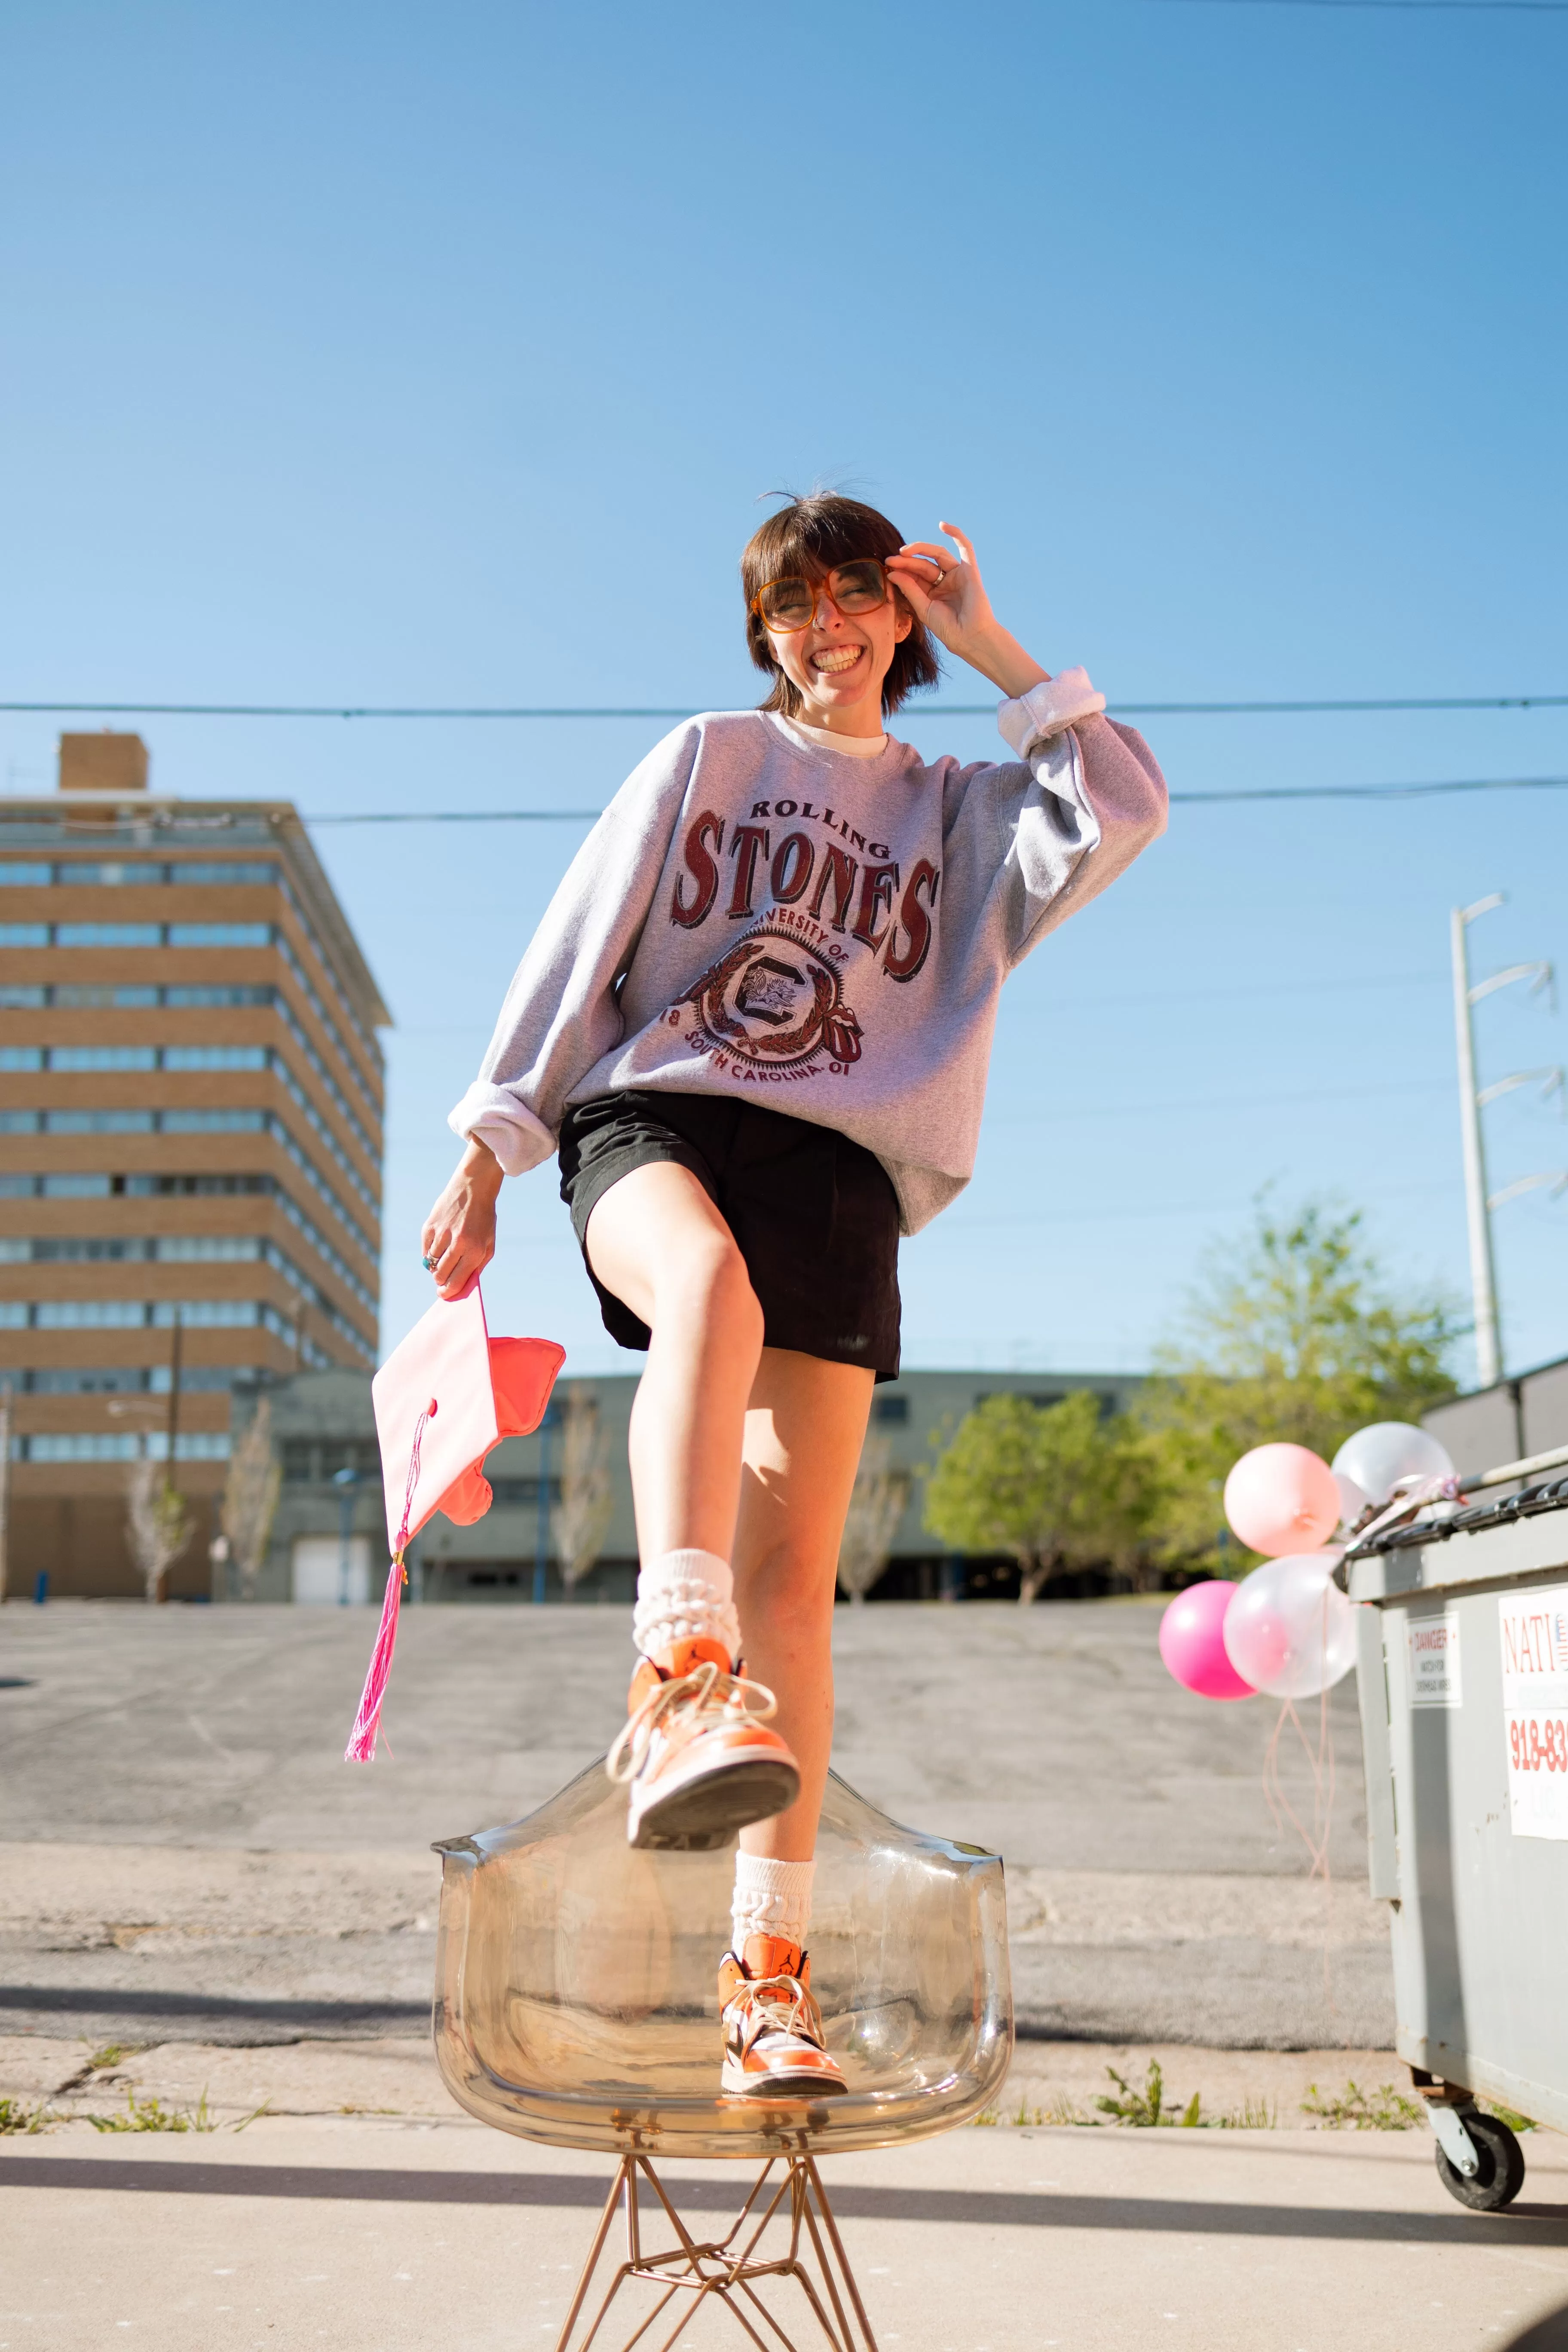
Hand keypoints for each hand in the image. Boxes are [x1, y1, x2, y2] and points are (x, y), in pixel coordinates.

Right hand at [421, 1139, 501, 1300]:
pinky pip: (425, 1249)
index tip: (443, 1294)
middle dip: (440, 1280)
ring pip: (431, 1263)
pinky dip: (429, 1251)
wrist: (474, 1187)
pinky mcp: (430, 1225)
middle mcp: (458, 1243)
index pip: (456, 1281)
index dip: (448, 1292)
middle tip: (442, 1278)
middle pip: (440, 1275)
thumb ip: (477, 1266)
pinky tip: (439, 1244)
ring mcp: (442, 1233)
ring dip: (435, 1265)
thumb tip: (461, 1286)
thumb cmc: (483, 1219)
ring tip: (444, 1256)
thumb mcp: (489, 1243)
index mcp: (475, 1250)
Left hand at [884, 522, 1048, 700]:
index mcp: (933, 593)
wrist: (970, 638)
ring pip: (937, 554)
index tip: (887, 566)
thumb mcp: (923, 608)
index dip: (902, 569)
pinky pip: (965, 547)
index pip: (915, 575)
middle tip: (891, 559)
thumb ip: (910, 589)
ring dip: (921, 549)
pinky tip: (943, 525)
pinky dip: (956, 534)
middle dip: (907, 561)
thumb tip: (892, 572)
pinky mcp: (970, 570)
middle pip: (923, 564)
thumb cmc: (949, 629)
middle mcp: (944, 582)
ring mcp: (957, 575)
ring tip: (904, 551)